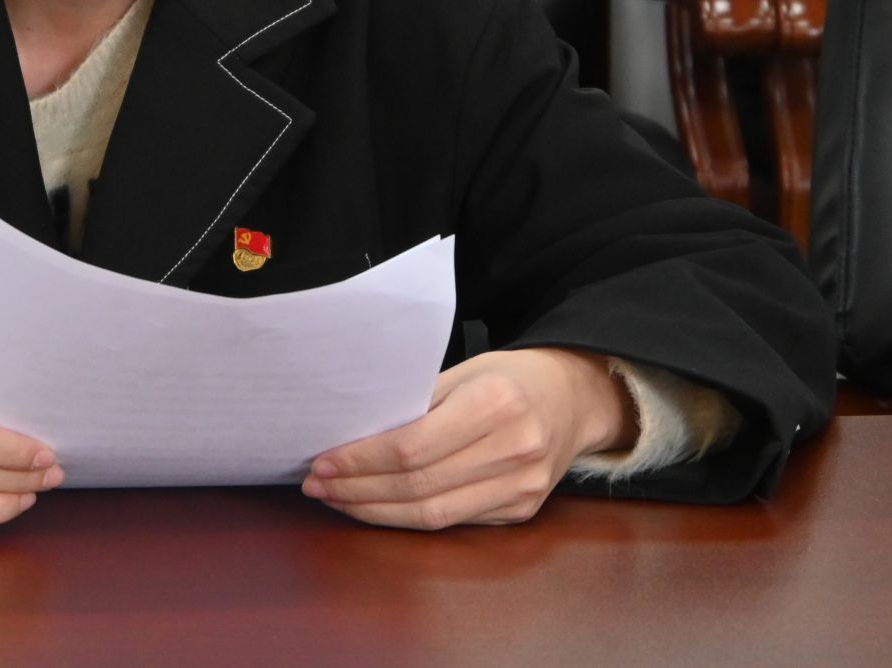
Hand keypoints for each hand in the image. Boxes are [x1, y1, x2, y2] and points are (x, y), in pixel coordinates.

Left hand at [302, 347, 635, 529]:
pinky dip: (409, 517)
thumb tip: (353, 432)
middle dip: (359, 489)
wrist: (573, 398)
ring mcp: (522, 487)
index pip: (413, 447)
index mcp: (496, 404)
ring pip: (433, 515)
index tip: (323, 463)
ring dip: (377, 511)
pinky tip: (379, 506)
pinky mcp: (521, 510)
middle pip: (418, 486)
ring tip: (338, 500)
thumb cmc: (509, 377)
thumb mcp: (465, 370)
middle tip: (319, 486)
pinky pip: (454, 522)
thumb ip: (416, 401)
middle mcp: (514, 450)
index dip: (361, 461)